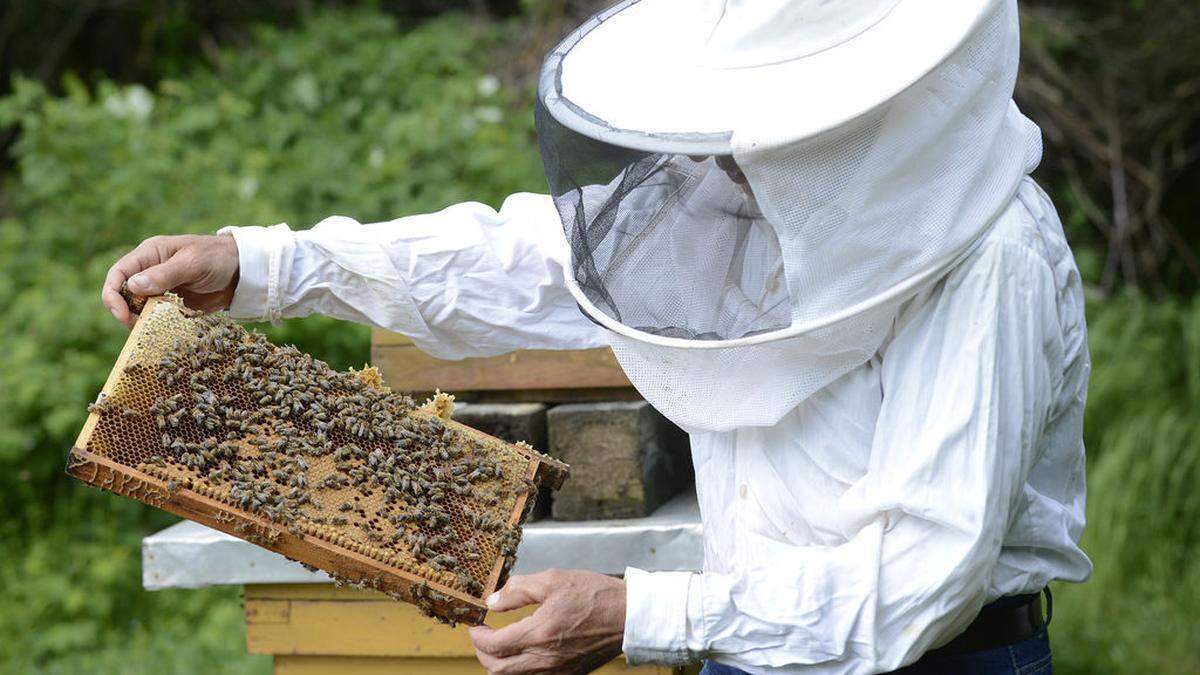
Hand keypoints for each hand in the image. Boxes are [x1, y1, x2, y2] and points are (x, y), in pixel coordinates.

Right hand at [101, 234, 239, 327]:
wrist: (243, 271)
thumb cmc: (217, 258)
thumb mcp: (192, 263)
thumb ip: (164, 274)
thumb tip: (132, 286)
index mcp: (150, 254)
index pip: (119, 273)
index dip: (113, 294)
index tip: (122, 314)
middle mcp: (151, 271)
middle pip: (124, 294)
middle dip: (126, 311)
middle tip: (138, 327)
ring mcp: (162, 289)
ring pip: (139, 308)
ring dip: (141, 320)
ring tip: (151, 331)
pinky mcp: (173, 304)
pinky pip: (157, 316)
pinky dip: (157, 325)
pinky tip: (164, 332)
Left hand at [469, 569, 625, 674]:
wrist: (628, 617)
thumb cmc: (595, 595)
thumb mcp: (554, 579)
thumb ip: (518, 589)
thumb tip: (493, 600)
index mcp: (539, 633)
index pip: (493, 645)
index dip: (477, 635)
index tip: (475, 623)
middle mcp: (545, 659)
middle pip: (497, 669)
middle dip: (483, 652)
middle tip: (483, 635)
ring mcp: (557, 671)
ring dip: (500, 663)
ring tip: (500, 644)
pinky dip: (521, 669)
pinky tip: (524, 652)